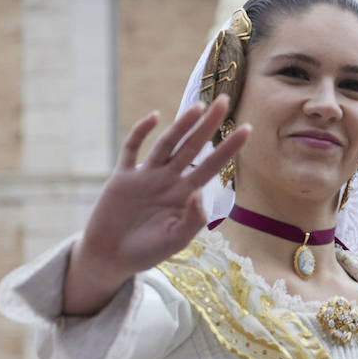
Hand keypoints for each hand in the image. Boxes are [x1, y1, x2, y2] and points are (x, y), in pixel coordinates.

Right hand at [63, 95, 248, 313]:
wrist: (111, 258)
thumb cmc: (146, 253)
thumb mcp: (175, 242)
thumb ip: (191, 221)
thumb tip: (200, 194)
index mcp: (184, 196)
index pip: (211, 166)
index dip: (229, 148)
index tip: (247, 129)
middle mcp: (168, 181)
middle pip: (192, 147)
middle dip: (208, 125)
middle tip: (224, 100)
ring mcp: (145, 176)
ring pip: (167, 144)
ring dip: (181, 125)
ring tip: (198, 106)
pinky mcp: (122, 177)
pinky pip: (132, 150)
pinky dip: (141, 133)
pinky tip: (155, 117)